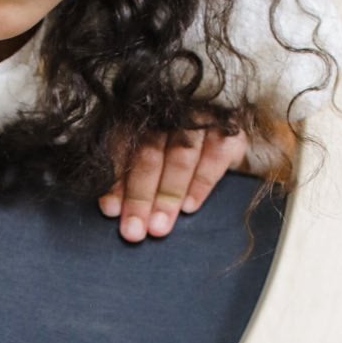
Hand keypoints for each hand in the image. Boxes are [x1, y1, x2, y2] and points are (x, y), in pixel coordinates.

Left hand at [99, 126, 249, 241]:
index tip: (111, 211)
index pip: (122, 148)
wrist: (223, 128)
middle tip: (134, 230)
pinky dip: (201, 183)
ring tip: (159, 226)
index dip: (116, 181)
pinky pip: (215, 157)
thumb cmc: (170, 147)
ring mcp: (201, 117)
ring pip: (180, 157)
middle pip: (150, 155)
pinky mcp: (230, 129)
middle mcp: (169, 111)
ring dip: (168, 196)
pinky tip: (189, 207)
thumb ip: (128, 172)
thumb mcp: (144, 152)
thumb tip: (112, 209)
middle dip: (140, 196)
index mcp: (140, 114)